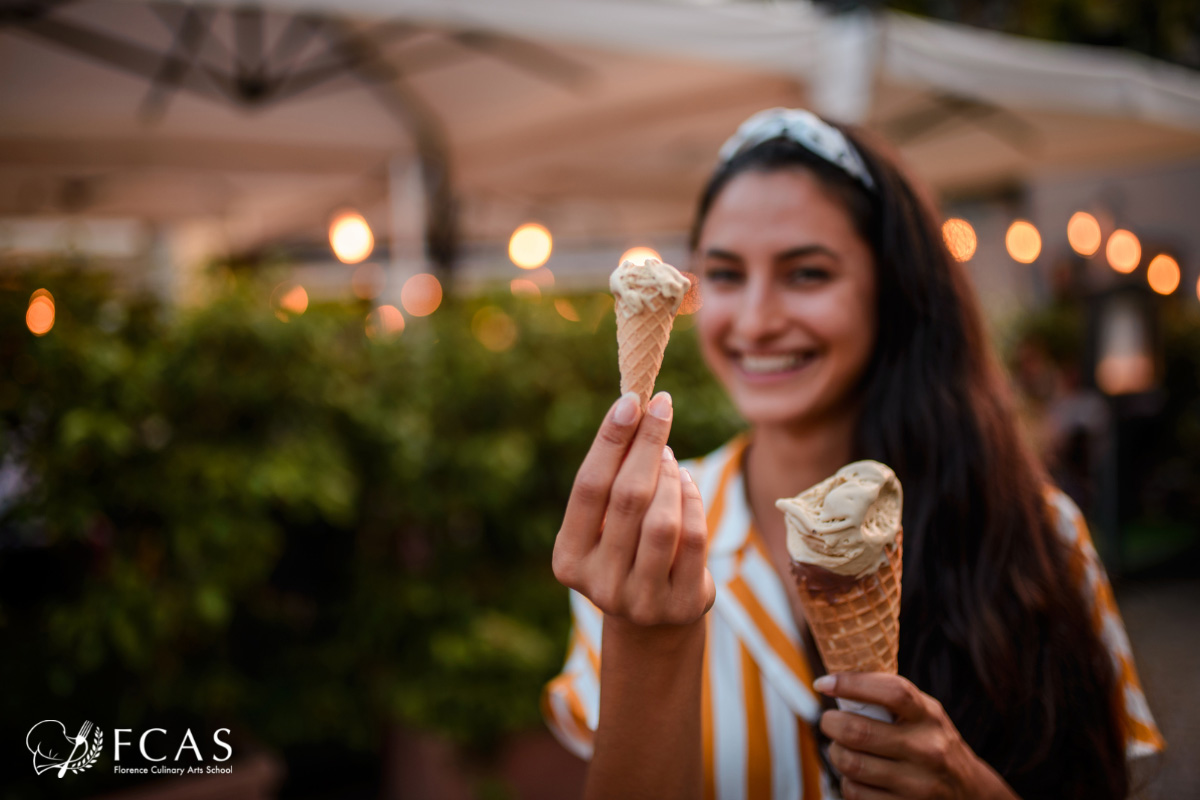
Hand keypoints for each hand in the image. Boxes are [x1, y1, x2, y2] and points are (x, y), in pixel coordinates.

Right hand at [552, 391, 714, 626]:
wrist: (653, 621)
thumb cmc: (624, 551)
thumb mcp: (607, 525)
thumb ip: (612, 481)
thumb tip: (633, 412)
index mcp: (569, 558)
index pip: (589, 488)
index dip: (610, 441)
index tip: (630, 401)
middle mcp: (599, 584)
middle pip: (628, 498)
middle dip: (647, 444)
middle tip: (661, 407)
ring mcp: (642, 600)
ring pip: (663, 521)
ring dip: (670, 476)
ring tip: (668, 455)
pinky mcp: (681, 605)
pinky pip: (694, 538)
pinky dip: (692, 500)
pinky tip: (685, 481)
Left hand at [815, 673, 1017, 799]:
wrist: (970, 792)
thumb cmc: (934, 742)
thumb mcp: (925, 713)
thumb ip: (890, 698)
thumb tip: (838, 678)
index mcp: (929, 716)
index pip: (891, 692)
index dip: (852, 683)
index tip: (824, 683)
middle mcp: (927, 749)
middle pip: (858, 732)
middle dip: (831, 724)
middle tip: (830, 721)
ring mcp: (918, 784)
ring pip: (852, 765)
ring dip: (836, 754)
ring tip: (842, 748)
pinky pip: (856, 793)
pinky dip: (847, 781)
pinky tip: (857, 774)